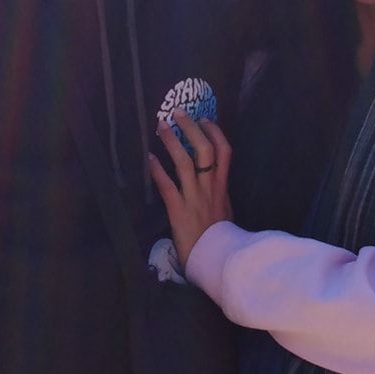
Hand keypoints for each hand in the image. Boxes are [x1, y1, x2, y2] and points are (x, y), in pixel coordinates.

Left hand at [148, 110, 233, 266]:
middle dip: (191, 128)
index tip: (204, 119)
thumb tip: (212, 180)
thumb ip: (218, 192)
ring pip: (185, 162)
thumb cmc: (220, 237)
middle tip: (178, 112)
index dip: (214, 132)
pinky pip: (167, 186)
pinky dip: (157, 170)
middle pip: (205, 149)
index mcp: (222, 186)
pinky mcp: (179, 210)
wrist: (217, 260)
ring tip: (160, 126)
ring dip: (172, 141)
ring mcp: (195, 197)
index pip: (224, 151)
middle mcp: (210, 187)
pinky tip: (149, 158)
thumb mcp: (225, 209)